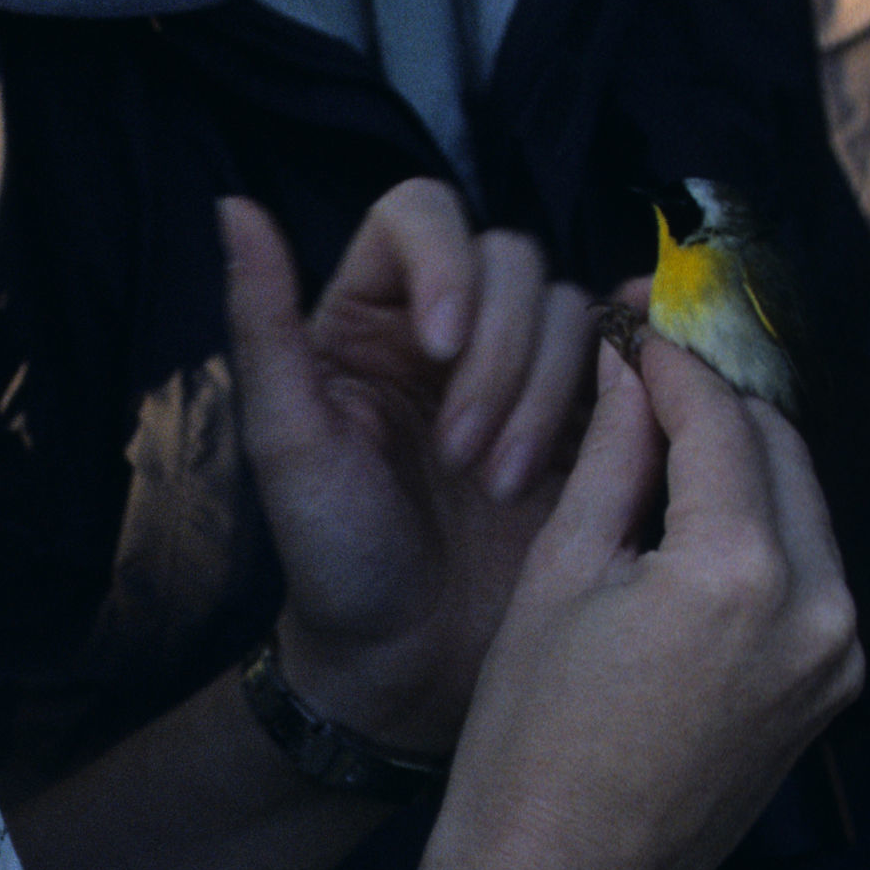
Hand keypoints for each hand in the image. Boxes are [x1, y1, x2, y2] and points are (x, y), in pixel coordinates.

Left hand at [222, 185, 593, 754]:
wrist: (410, 665)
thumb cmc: (332, 556)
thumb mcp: (285, 442)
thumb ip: (261, 323)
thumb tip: (233, 204)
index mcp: (369, 315)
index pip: (421, 214)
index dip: (447, 261)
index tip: (443, 349)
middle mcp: (450, 326)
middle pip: (512, 259)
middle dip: (500, 357)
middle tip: (464, 459)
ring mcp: (525, 371)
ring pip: (571, 310)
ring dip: (546, 396)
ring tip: (504, 485)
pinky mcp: (589, 421)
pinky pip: (629, 362)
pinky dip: (636, 372)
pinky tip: (632, 408)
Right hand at [424, 330, 862, 869]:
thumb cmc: (532, 734)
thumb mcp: (559, 573)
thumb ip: (611, 459)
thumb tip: (628, 371)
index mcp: (739, 571)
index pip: (721, 420)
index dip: (672, 364)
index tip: (633, 332)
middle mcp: (815, 608)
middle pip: (781, 451)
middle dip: (716, 406)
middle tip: (646, 379)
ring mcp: (836, 655)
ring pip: (804, 508)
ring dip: (743, 466)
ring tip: (660, 450)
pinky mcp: (831, 688)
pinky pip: (808, 573)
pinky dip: (761, 532)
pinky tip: (690, 530)